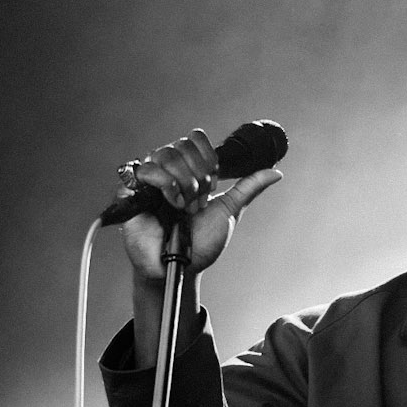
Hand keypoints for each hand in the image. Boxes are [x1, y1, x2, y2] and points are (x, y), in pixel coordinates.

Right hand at [119, 127, 282, 285]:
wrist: (182, 266)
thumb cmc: (202, 243)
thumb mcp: (229, 211)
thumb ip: (248, 188)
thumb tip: (275, 172)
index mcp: (189, 169)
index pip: (195, 139)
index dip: (207, 159)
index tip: (212, 185)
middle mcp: (168, 170)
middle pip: (181, 145)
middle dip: (197, 177)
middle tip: (197, 202)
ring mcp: (149, 179)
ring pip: (164, 153)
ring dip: (182, 182)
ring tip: (184, 206)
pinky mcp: (131, 190)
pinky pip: (144, 170)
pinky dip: (164, 185)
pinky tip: (171, 203)